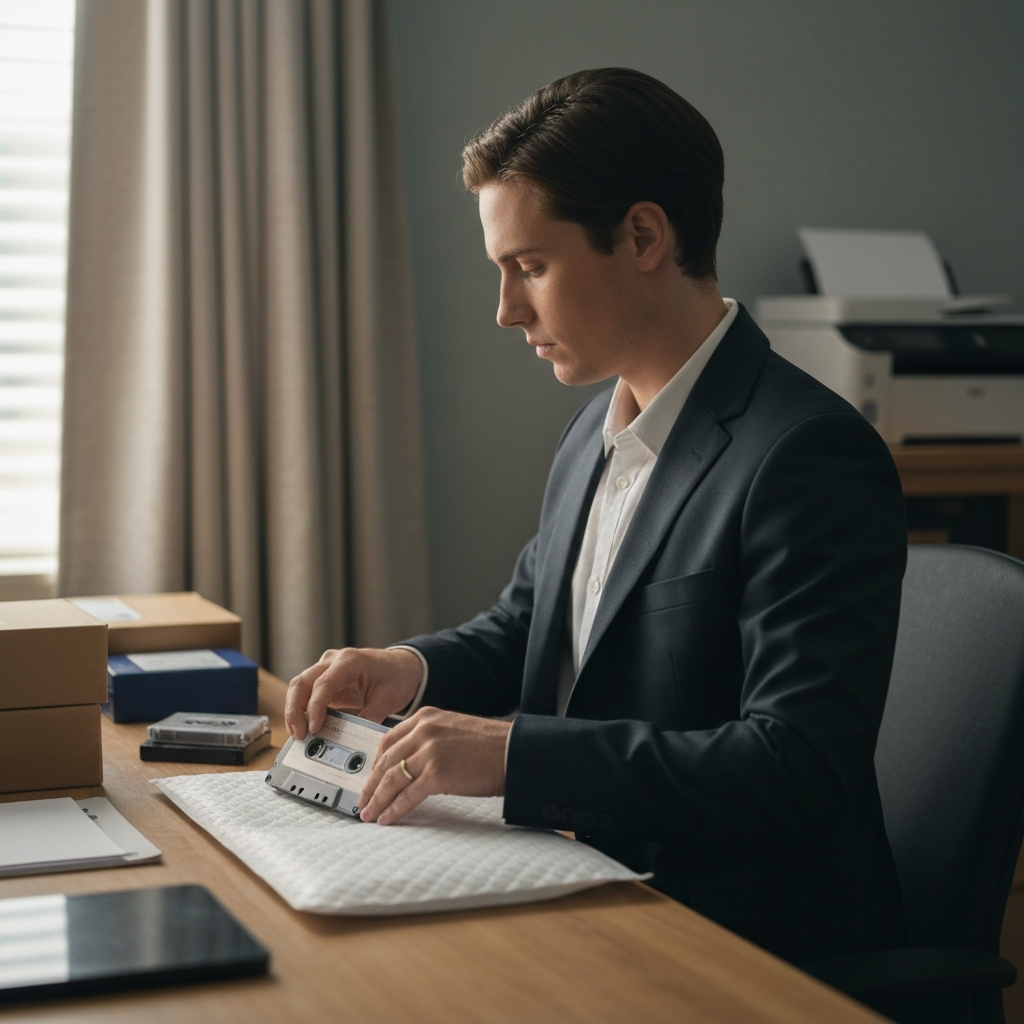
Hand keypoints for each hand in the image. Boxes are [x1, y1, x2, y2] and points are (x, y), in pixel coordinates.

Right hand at [284, 647, 422, 737]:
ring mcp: (325, 668)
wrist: (401, 666)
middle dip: (294, 711)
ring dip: (294, 712)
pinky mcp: (323, 678)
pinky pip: (305, 693)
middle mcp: (333, 660)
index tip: (313, 729)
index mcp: (350, 661)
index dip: (315, 707)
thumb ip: (367, 720)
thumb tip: (349, 744)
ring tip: (299, 736)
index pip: (324, 683)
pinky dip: (301, 710)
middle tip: (299, 736)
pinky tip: (304, 728)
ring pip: (298, 687)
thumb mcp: (386, 700)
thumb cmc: (396, 678)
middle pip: (301, 683)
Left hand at [357, 707, 510, 825]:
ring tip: (368, 814)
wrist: (514, 751)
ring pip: (392, 779)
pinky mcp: (437, 774)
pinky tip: (387, 818)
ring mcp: (429, 752)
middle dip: (371, 784)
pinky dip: (394, 809)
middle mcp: (423, 731)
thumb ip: (430, 740)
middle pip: (386, 761)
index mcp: (425, 718)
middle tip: (362, 801)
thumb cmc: (490, 745)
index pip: (388, 740)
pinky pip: (407, 795)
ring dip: (377, 800)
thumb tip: (410, 765)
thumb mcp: (453, 731)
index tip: (370, 778)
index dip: (375, 763)